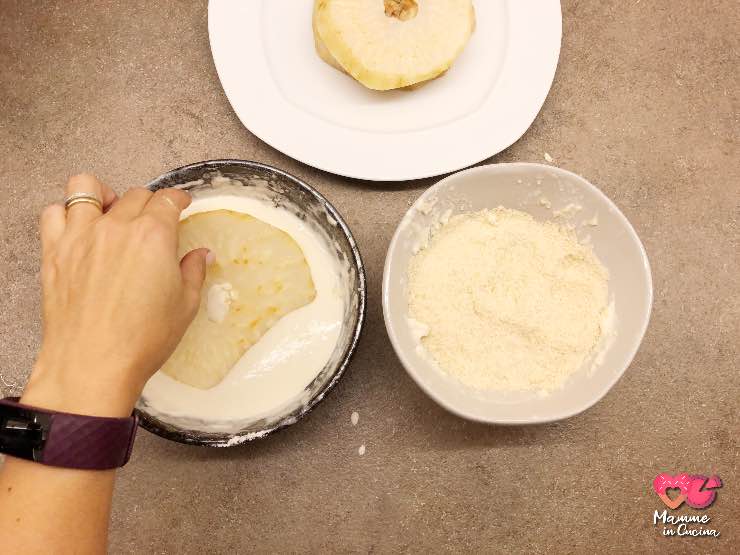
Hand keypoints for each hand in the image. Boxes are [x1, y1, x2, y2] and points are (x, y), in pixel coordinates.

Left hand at [21, 174, 209, 416]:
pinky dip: (66, 213)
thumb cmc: (142, 339)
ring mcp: (81, 236)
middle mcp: (116, 227)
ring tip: (111, 210)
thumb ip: (193, 272)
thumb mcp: (185, 305)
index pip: (168, 200)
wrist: (93, 364)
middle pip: (135, 195)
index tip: (182, 203)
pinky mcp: (54, 251)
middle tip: (155, 220)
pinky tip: (79, 228)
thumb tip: (201, 255)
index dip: (179, 199)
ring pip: (86, 187)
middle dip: (150, 202)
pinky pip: (52, 213)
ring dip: (103, 194)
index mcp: (153, 236)